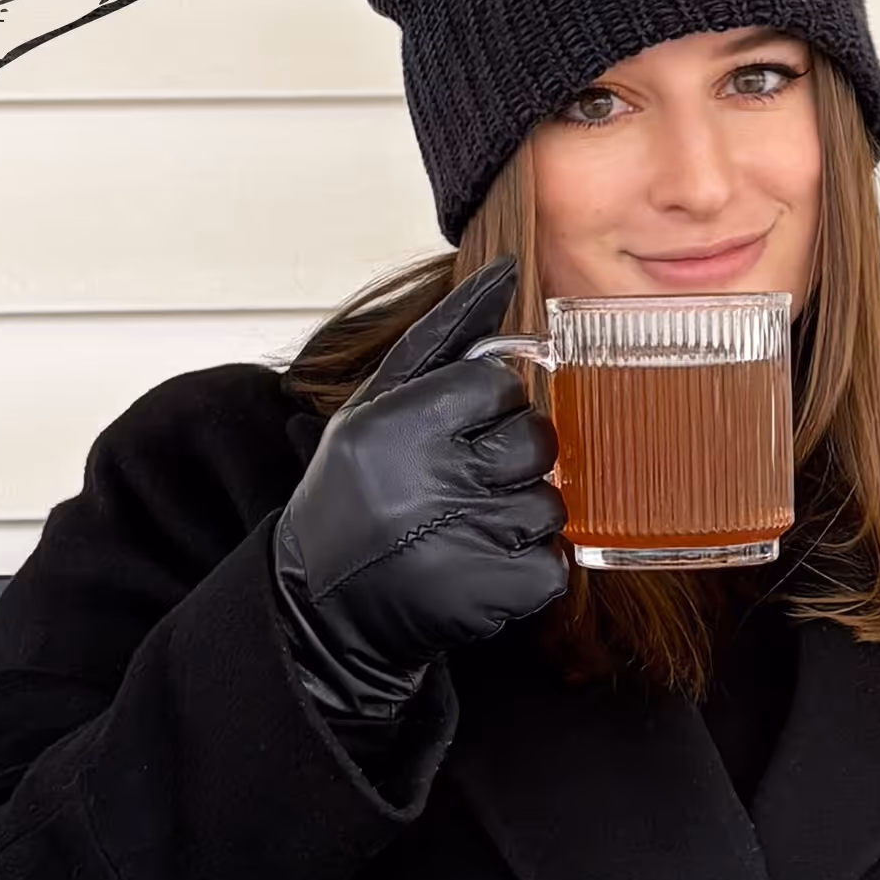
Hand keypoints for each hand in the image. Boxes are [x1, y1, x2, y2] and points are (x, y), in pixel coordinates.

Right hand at [271, 260, 568, 730]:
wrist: (324, 608)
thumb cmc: (356, 494)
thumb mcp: (376, 403)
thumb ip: (443, 336)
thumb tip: (507, 271)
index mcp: (397, 422)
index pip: (497, 386)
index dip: (484, 412)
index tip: (453, 437)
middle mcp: (428, 476)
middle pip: (535, 441)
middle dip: (509, 463)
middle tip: (462, 486)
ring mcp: (465, 538)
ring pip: (549, 504)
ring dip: (519, 519)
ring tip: (466, 531)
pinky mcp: (492, 593)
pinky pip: (555, 563)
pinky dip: (530, 569)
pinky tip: (482, 566)